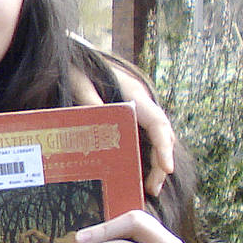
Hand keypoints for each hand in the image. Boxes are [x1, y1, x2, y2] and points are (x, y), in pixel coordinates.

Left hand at [73, 59, 172, 197]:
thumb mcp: (78, 81)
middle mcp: (141, 102)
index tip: (167, 168)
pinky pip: (144, 136)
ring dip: (155, 161)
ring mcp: (137, 108)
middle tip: (153, 188)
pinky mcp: (129, 114)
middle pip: (161, 135)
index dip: (164, 147)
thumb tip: (100, 117)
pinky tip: (138, 172)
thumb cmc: (76, 67)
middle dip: (161, 162)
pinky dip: (146, 154)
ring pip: (155, 138)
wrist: (75, 54)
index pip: (157, 123)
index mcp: (134, 94)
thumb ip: (89, 98)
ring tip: (149, 187)